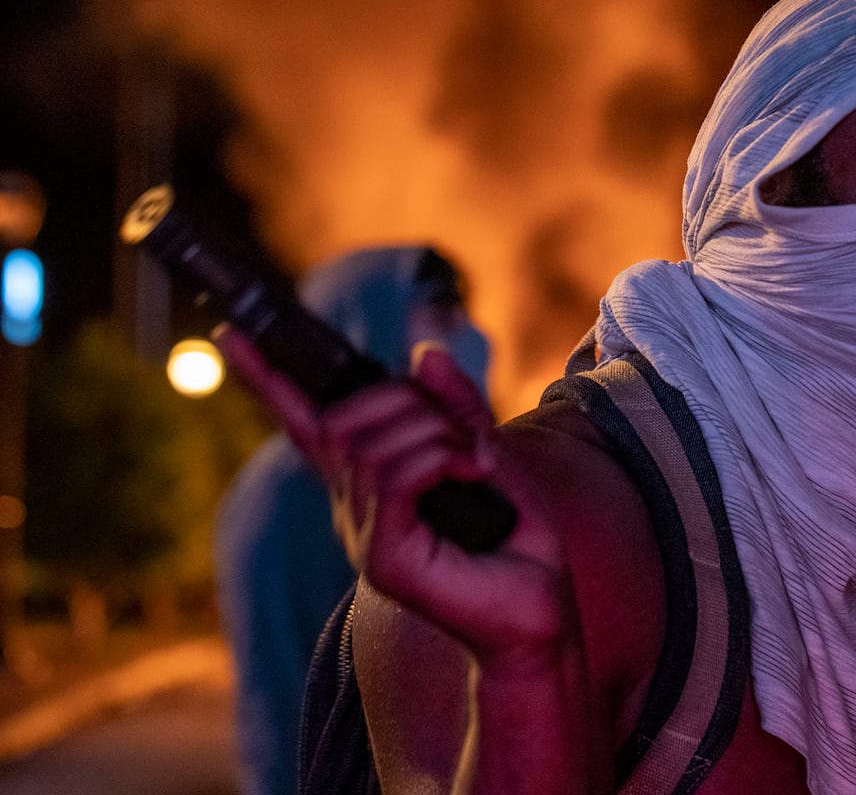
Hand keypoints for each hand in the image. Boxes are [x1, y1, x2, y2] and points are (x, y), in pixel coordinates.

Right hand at [215, 328, 578, 665]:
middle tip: (465, 438)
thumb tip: (424, 354)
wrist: (539, 609)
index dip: (267, 376)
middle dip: (411, 404)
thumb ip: (455, 405)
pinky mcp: (384, 559)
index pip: (305, 420)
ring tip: (476, 465)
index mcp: (368, 480)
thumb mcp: (486, 451)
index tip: (230, 333)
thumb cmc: (514, 538)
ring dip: (437, 435)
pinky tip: (473, 474)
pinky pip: (394, 479)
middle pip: (346, 418)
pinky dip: (441, 459)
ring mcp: (363, 535)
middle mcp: (353, 507)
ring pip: (372, 444)